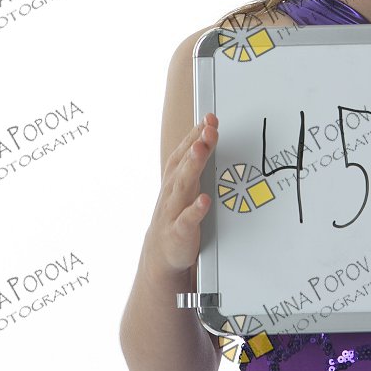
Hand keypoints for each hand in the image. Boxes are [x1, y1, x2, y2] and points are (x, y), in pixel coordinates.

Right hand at [145, 113, 218, 275]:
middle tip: (209, 128)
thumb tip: (208, 132)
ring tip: (201, 150)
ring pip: (183, 185)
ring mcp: (174, 210)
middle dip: (197, 144)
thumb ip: (195, 160)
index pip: (185, 150)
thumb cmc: (176, 213)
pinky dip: (195, 209)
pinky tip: (204, 200)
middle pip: (185, 163)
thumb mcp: (184, 184)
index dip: (196, 133)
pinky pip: (187, 219)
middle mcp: (173, 190)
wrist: (161, 253)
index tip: (209, 117)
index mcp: (176, 178)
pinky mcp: (179, 231)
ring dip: (192, 166)